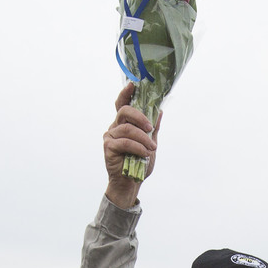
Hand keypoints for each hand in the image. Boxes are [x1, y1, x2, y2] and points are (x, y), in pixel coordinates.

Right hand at [103, 82, 157, 208]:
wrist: (131, 182)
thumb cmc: (139, 163)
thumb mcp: (150, 143)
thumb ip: (153, 128)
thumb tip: (159, 111)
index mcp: (124, 123)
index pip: (122, 103)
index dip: (126, 93)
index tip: (133, 84)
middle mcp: (115, 126)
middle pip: (124, 111)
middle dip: (140, 116)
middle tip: (150, 127)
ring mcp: (110, 136)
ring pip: (127, 128)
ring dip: (143, 138)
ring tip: (151, 148)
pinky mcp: (108, 147)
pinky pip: (124, 142)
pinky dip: (138, 147)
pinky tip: (144, 153)